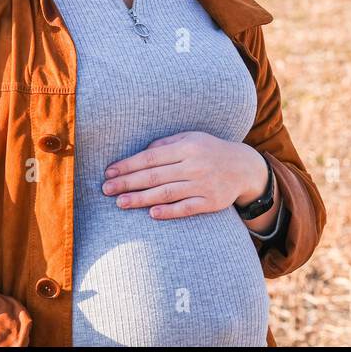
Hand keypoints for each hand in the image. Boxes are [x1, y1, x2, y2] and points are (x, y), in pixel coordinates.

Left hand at [101, 131, 268, 219]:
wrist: (244, 167)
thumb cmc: (210, 151)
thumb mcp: (191, 138)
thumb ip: (166, 144)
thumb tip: (142, 153)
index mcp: (187, 147)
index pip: (151, 157)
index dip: (128, 165)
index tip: (109, 172)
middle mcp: (194, 165)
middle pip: (155, 176)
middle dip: (128, 183)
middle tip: (106, 189)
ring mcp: (203, 185)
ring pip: (167, 193)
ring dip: (141, 199)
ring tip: (120, 203)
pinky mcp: (211, 202)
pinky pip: (186, 208)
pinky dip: (169, 211)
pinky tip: (151, 213)